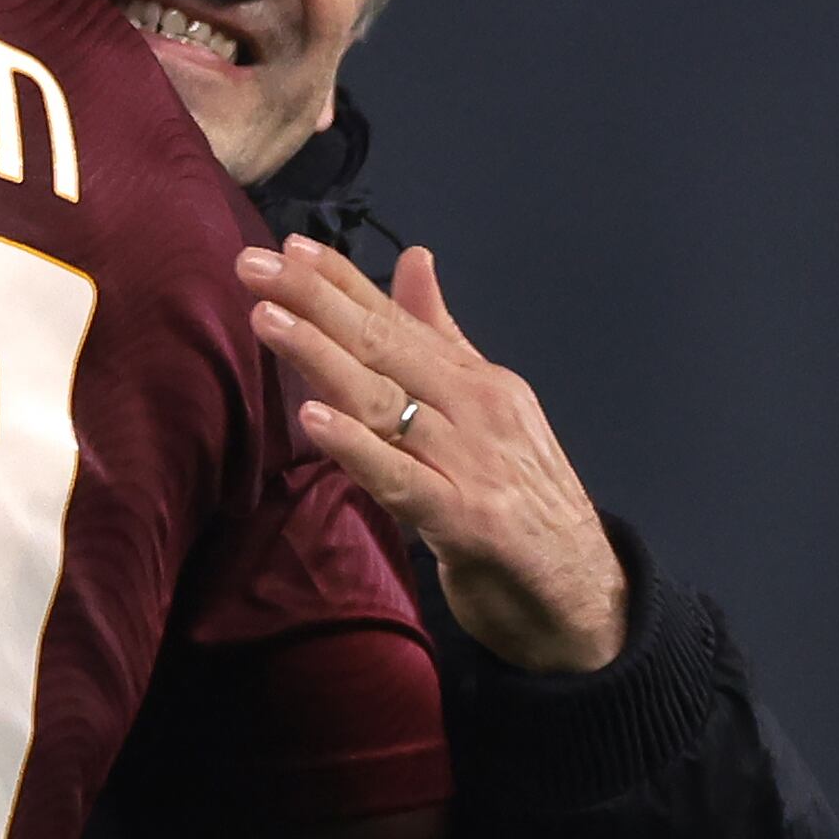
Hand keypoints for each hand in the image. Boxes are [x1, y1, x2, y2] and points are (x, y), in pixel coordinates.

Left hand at [237, 238, 629, 674]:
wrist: (585, 592)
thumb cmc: (522, 500)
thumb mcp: (484, 411)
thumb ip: (442, 338)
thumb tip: (414, 260)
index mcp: (476, 381)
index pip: (399, 319)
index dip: (342, 281)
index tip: (286, 245)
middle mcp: (477, 408)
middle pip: (384, 346)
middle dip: (316, 301)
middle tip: (252, 264)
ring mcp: (472, 462)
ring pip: (385, 401)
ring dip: (322, 357)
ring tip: (267, 319)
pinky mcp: (465, 519)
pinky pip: (400, 478)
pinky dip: (357, 448)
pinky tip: (313, 419)